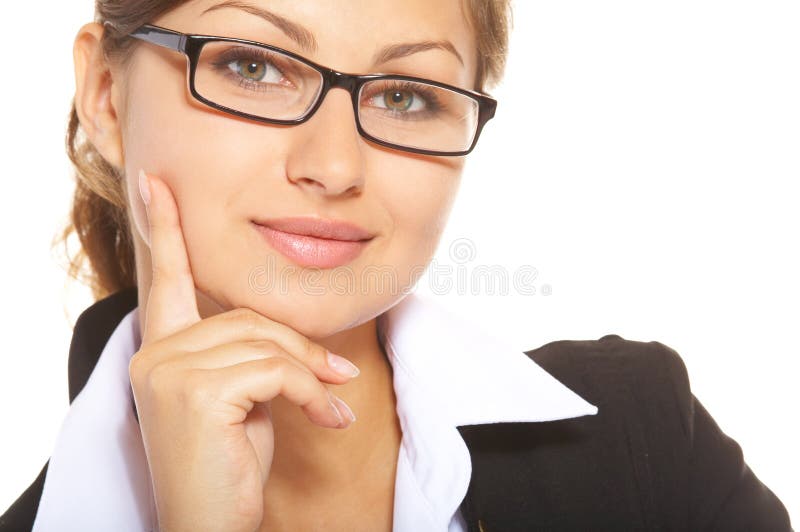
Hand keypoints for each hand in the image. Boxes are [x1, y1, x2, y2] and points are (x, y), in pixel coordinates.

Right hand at [130, 170, 358, 531]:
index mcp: (161, 350)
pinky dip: (312, 394)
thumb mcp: (242, 399)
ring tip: (335, 404)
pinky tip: (329, 419)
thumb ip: (248, 355)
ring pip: (267, 343)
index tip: (156, 184)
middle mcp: (155, 354)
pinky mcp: (196, 391)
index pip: (165, 279)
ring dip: (312, 375)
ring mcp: (169, 370)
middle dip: (301, 348)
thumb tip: (295, 340)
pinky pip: (277, 370)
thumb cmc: (230, 465)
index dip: (164, 228)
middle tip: (338, 378)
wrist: (211, 526)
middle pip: (248, 317)